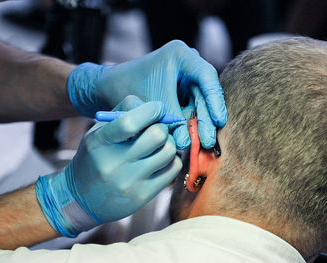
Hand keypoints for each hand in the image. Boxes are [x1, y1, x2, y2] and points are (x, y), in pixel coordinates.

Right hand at [36, 96, 181, 236]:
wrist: (83, 199)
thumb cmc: (95, 157)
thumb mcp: (98, 131)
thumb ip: (124, 112)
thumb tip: (156, 107)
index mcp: (99, 143)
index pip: (129, 122)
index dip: (150, 110)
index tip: (158, 108)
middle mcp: (114, 164)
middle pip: (156, 135)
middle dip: (163, 126)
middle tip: (159, 127)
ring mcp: (130, 182)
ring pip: (169, 151)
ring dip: (169, 142)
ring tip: (159, 144)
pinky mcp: (143, 195)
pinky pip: (173, 168)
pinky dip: (171, 159)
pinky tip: (160, 159)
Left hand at [67, 40, 226, 148]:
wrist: (107, 89)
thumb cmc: (127, 90)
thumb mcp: (152, 104)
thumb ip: (172, 123)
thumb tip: (185, 144)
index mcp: (180, 55)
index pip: (206, 77)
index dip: (215, 100)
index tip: (219, 120)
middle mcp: (186, 64)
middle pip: (205, 92)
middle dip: (206, 118)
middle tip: (209, 140)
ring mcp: (185, 77)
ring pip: (199, 102)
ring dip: (200, 123)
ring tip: (203, 143)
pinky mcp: (181, 91)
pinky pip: (191, 107)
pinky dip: (191, 122)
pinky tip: (195, 139)